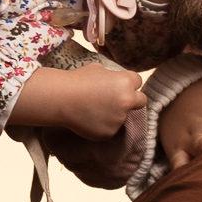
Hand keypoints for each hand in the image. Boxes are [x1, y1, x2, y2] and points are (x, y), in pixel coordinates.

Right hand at [10, 64, 146, 139]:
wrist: (60, 99)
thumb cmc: (76, 80)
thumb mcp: (96, 69)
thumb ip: (110, 75)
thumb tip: (113, 78)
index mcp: (125, 82)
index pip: (137, 81)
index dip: (128, 83)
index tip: (120, 85)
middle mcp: (127, 100)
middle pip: (141, 101)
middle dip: (133, 100)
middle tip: (119, 101)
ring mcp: (119, 118)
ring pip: (122, 116)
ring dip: (113, 114)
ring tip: (92, 109)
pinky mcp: (110, 132)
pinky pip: (110, 128)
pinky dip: (102, 125)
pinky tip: (88, 119)